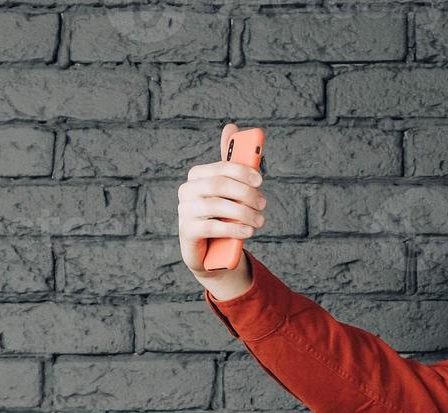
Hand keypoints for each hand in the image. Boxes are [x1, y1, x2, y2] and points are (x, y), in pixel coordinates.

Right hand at [177, 158, 267, 296]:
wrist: (211, 251)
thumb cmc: (223, 216)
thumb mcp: (231, 191)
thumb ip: (233, 164)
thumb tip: (231, 126)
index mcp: (197, 176)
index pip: (220, 167)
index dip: (242, 171)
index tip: (260, 180)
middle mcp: (187, 190)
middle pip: (219, 185)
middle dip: (246, 194)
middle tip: (263, 204)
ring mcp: (184, 211)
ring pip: (216, 205)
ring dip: (244, 213)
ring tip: (260, 221)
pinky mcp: (187, 231)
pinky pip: (211, 226)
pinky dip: (233, 228)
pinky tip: (248, 231)